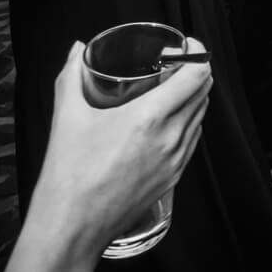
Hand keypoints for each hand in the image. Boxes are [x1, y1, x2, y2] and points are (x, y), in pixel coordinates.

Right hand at [29, 38, 212, 254]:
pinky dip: (188, 122)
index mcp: (149, 118)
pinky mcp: (174, 178)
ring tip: (174, 87)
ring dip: (194, 97)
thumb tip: (78, 51)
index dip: (197, 54)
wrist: (73, 226)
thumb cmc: (69, 173)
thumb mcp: (67, 116)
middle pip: (204, 93)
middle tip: (177, 62)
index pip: (196, 76)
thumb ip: (72, 75)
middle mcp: (170, 139)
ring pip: (200, 117)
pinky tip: (170, 119)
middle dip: (196, 71)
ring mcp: (176, 161)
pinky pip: (192, 141)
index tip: (187, 45)